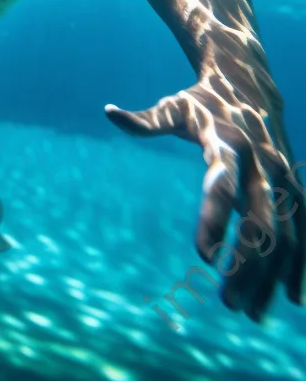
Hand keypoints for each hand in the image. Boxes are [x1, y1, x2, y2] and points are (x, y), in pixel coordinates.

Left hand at [106, 72, 304, 321]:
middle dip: (247, 265)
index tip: (203, 255)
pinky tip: (290, 298)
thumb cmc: (200, 101)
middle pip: (261, 223)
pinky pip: (305, 232)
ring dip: (270, 276)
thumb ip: (144, 120)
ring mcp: (285, 178)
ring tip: (248, 310)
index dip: (214, 219)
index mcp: (228, 144)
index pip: (223, 186)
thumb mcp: (172, 106)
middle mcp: (263, 163)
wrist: (249, 83)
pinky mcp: (296, 188)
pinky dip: (300, 266)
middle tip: (227, 303)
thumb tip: (108, 110)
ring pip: (287, 236)